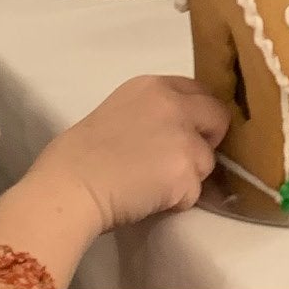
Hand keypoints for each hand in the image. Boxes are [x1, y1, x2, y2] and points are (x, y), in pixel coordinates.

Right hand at [31, 76, 229, 226]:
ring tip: (154, 185)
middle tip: (180, 160)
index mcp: (153, 87)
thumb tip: (168, 132)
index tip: (187, 130)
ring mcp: (183, 138)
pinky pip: (195, 192)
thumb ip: (151, 112)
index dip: (198, 113)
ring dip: (189, 176)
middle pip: (218, 117)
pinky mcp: (185, 173)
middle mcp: (174, 105)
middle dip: (206, 140)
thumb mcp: (118, 111)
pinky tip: (151, 200)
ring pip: (208, 160)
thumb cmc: (77, 155)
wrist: (70, 187)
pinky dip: (179, 201)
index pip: (198, 89)